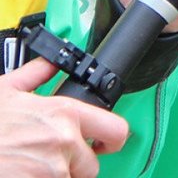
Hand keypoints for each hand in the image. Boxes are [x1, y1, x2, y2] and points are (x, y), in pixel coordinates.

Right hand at [0, 58, 128, 176]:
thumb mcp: (6, 90)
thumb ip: (36, 73)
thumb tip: (50, 62)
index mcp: (64, 114)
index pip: (116, 131)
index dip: (111, 140)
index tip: (104, 144)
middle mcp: (64, 144)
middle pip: (91, 166)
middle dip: (76, 166)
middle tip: (53, 160)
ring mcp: (50, 172)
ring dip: (56, 177)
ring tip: (33, 167)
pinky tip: (24, 173)